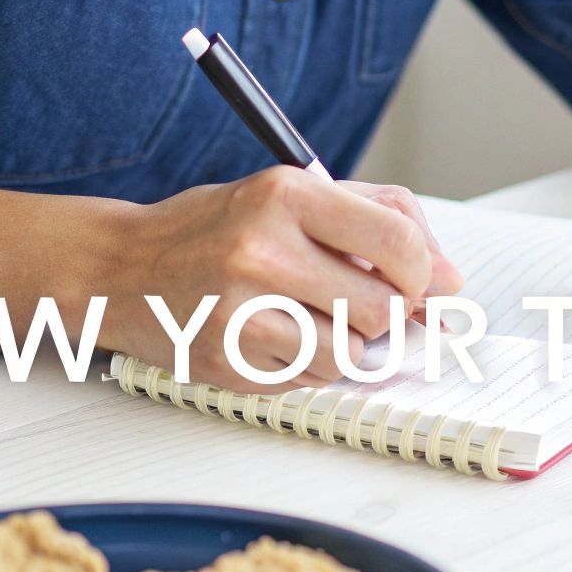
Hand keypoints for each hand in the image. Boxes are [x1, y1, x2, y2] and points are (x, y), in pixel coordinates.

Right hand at [98, 167, 464, 392]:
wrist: (121, 270)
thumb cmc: (216, 231)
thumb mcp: (293, 197)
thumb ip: (378, 222)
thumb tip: (450, 281)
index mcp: (286, 193)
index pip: (398, 244)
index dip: (422, 274)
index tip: (414, 282)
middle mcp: (263, 247)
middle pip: (382, 308)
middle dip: (382, 314)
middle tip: (352, 302)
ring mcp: (242, 307)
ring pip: (351, 353)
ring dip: (343, 344)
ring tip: (302, 316)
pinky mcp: (229, 357)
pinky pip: (310, 378)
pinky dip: (306, 365)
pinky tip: (271, 338)